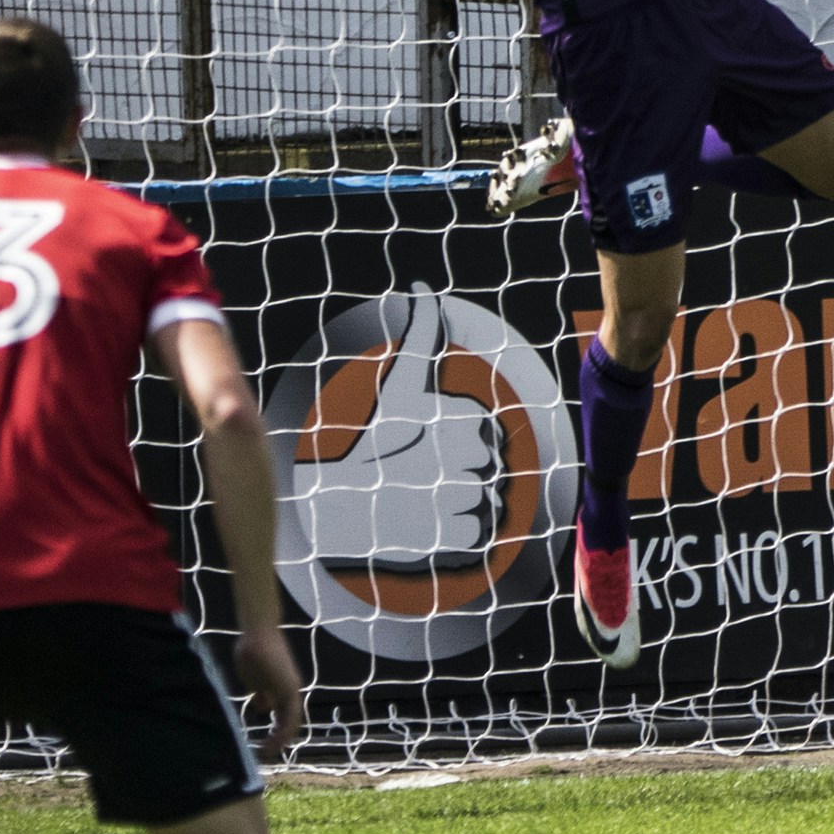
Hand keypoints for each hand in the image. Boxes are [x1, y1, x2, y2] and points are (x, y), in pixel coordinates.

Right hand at [234, 623, 307, 758]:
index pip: (283, 718)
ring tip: (267, 753)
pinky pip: (289, 716)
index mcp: (282, 691)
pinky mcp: (288, 688)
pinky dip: (282, 732)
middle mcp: (290, 692)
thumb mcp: (256, 680)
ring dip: (280, 740)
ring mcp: (290, 690)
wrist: (258, 634)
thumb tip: (263, 707)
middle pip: (289, 723)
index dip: (276, 733)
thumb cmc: (254, 653)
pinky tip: (272, 742)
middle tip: (265, 755)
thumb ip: (262, 693)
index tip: (263, 746)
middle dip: (278, 741)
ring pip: (291, 723)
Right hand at [292, 302, 509, 568]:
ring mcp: (463, 501)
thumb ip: (421, 337)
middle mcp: (464, 460)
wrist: (339, 509)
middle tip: (424, 474)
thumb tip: (421, 290)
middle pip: (494, 466)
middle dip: (465, 471)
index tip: (428, 446)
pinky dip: (463, 533)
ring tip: (425, 497)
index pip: (490, 433)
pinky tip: (431, 524)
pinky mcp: (462, 543)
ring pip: (492, 499)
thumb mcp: (401, 387)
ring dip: (465, 502)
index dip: (462, 441)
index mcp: (458, 419)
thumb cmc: (376, 442)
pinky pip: (486, 532)